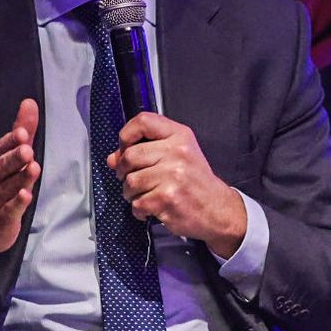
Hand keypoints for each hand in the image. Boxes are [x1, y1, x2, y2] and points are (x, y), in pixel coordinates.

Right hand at [0, 98, 40, 265]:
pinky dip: (17, 203)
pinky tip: (26, 195)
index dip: (10, 141)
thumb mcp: (7, 157)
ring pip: (8, 187)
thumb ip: (21, 131)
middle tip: (27, 149)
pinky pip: (9, 210)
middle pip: (2, 168)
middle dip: (14, 158)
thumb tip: (30, 103)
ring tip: (33, 168)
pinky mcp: (1, 219)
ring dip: (20, 178)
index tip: (23, 132)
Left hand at [107, 112, 246, 257]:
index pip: (143, 121)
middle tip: (131, 179)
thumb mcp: (177, 156)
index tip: (125, 148)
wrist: (218, 210)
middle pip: (130, 155)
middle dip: (123, 171)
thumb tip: (112, 159)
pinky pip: (137, 203)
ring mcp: (173, 176)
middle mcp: (177, 152)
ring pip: (130, 182)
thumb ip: (146, 151)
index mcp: (180, 136)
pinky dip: (139, 210)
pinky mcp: (168, 199)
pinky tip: (151, 209)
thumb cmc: (195, 182)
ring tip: (144, 195)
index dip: (126, 135)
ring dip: (130, 193)